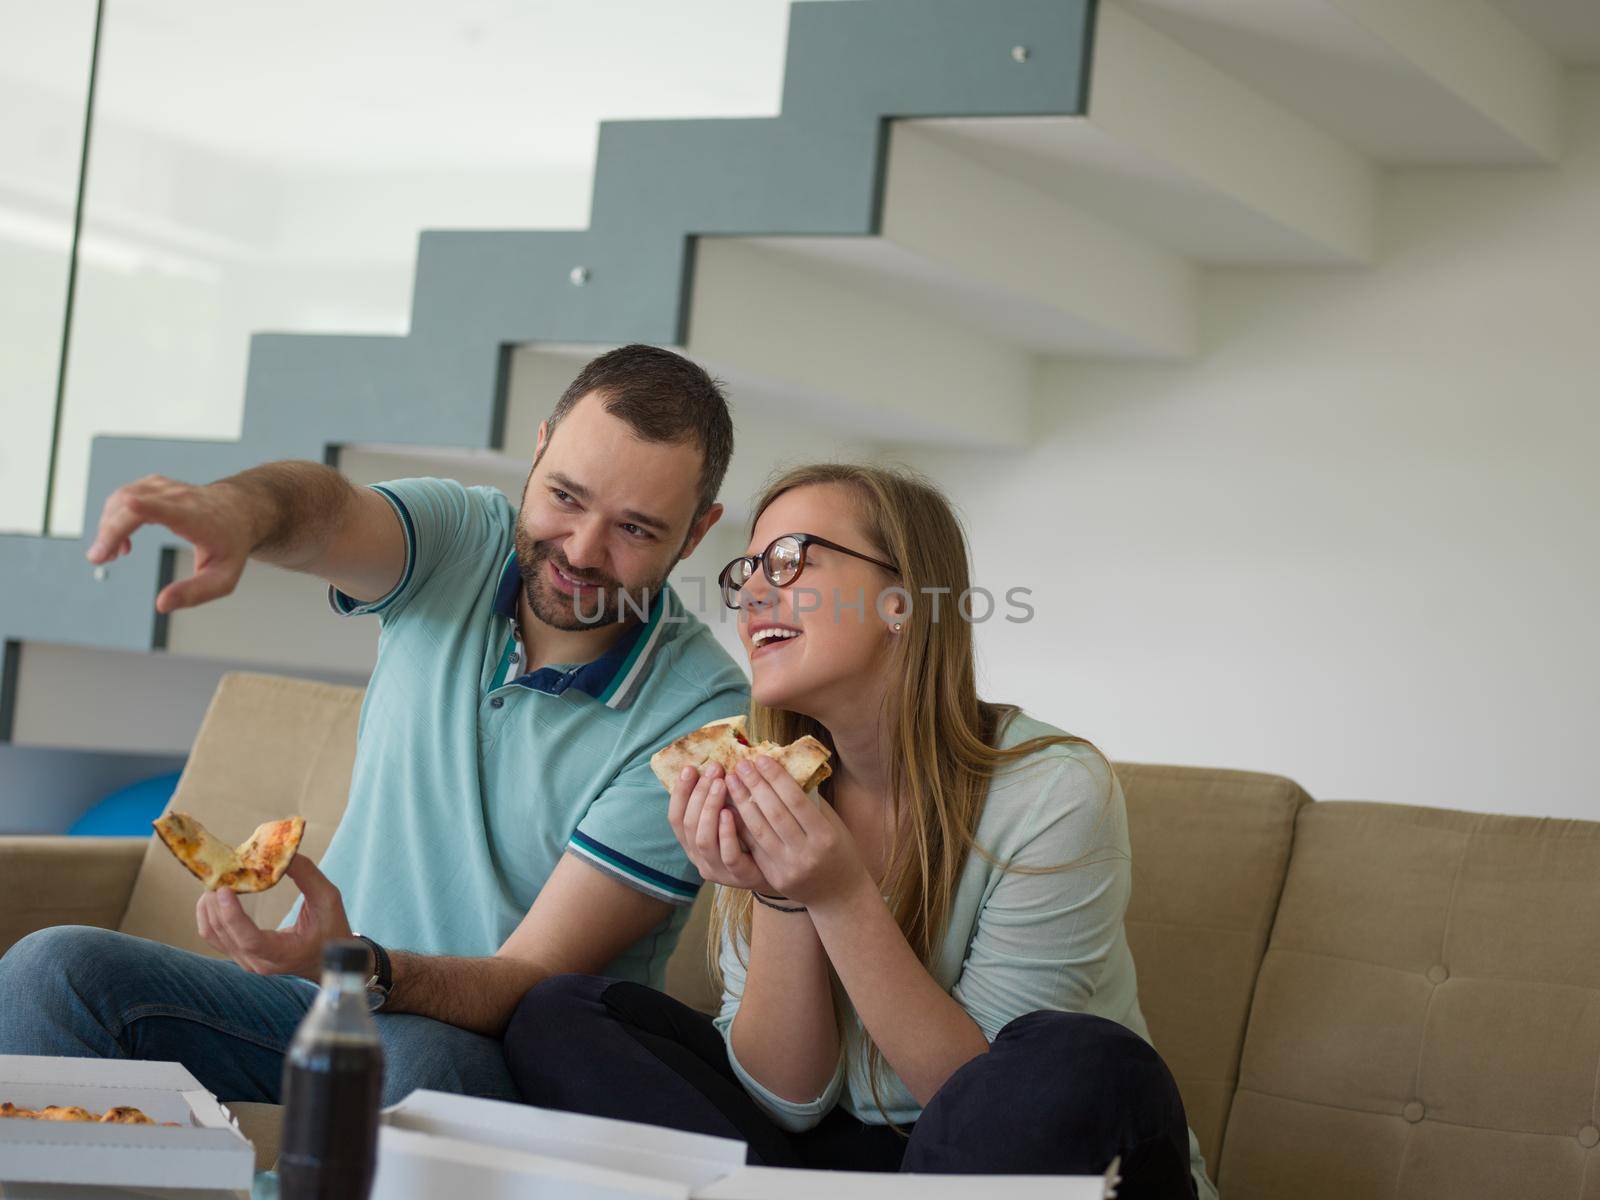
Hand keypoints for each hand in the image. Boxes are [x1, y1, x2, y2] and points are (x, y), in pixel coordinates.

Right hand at [87, 475, 259, 612]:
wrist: (240, 512)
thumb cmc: (231, 545)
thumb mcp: (223, 578)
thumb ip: (194, 593)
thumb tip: (161, 605)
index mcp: (197, 518)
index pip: (169, 507)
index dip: (146, 505)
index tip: (129, 504)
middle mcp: (180, 497)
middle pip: (134, 504)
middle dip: (110, 530)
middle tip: (100, 559)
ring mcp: (166, 488)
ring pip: (123, 498)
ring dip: (108, 526)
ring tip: (110, 556)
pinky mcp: (155, 486)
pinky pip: (124, 496)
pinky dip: (114, 517)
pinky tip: (122, 543)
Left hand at [195, 856, 352, 979]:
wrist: (326, 958)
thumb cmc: (331, 929)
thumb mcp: (328, 899)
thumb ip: (307, 875)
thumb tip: (281, 852)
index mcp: (284, 954)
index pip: (250, 940)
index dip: (233, 916)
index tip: (224, 889)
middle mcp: (259, 962)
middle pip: (224, 933)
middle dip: (215, 901)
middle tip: (219, 870)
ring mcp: (245, 961)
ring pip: (212, 933)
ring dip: (208, 904)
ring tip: (218, 878)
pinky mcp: (238, 955)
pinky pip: (212, 935)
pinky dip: (209, 912)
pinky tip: (217, 892)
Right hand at [667, 763, 780, 893]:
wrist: (778, 870)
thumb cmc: (750, 838)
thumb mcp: (730, 817)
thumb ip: (718, 800)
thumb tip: (714, 764)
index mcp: (692, 843)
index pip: (675, 817)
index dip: (680, 793)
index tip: (690, 768)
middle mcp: (699, 857)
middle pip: (688, 825)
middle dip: (699, 793)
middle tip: (714, 770)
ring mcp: (717, 869)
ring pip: (703, 839)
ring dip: (710, 808)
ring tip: (721, 784)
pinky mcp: (738, 876)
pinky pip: (727, 854)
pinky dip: (726, 832)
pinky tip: (731, 811)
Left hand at [725, 755, 868, 905]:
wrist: (840, 894)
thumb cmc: (839, 850)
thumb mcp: (833, 824)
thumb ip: (810, 802)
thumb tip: (783, 770)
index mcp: (825, 836)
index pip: (795, 800)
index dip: (776, 778)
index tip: (761, 758)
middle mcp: (806, 853)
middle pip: (774, 813)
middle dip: (755, 786)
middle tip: (741, 765)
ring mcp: (788, 868)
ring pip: (759, 830)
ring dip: (742, 803)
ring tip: (731, 781)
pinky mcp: (774, 878)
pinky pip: (753, 848)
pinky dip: (740, 826)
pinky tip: (729, 807)